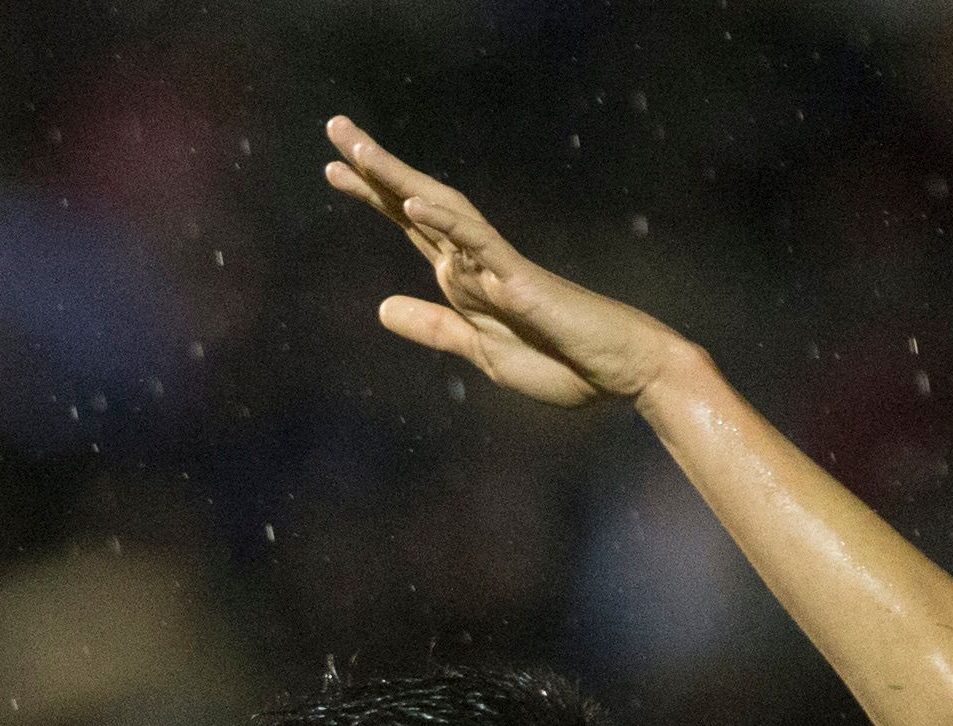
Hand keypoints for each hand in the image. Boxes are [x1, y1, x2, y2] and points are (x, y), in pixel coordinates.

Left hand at [322, 116, 691, 407]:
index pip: (411, 224)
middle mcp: (475, 260)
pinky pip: (478, 244)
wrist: (618, 372)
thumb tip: (382, 308)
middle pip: (417, 202)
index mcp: (464, 278)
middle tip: (336, 126)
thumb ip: (434, 327)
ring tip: (359, 149)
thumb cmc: (561, 362)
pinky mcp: (520, 279)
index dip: (373, 194)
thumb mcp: (479, 350)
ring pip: (442, 209)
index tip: (333, 170)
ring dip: (399, 179)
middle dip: (374, 167)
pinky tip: (413, 200)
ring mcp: (497, 265)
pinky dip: (445, 222)